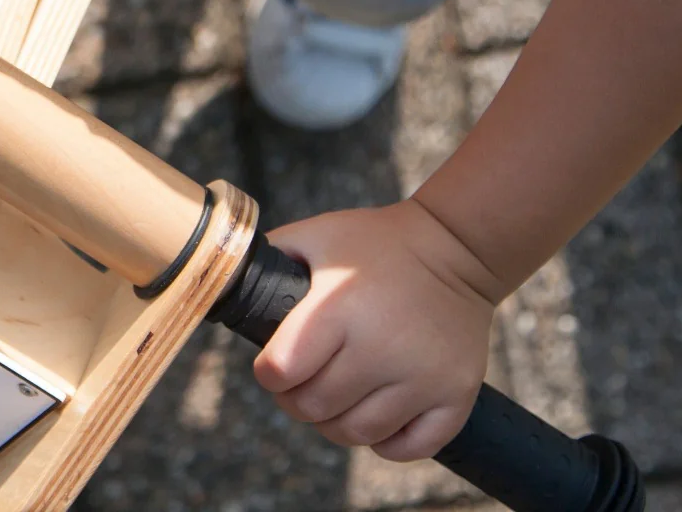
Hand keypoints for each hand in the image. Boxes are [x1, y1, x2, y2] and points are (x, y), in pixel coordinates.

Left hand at [254, 200, 501, 460]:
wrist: (455, 249)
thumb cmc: (376, 243)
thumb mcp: (319, 234)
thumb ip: (272, 257)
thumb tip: (226, 279)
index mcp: (340, 307)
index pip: (280, 372)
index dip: (268, 372)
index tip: (274, 362)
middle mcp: (381, 347)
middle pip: (313, 408)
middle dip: (296, 399)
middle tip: (302, 379)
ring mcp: (422, 377)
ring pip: (355, 433)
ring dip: (335, 421)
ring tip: (336, 392)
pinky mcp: (453, 396)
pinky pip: (407, 448)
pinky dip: (385, 442)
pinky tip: (376, 409)